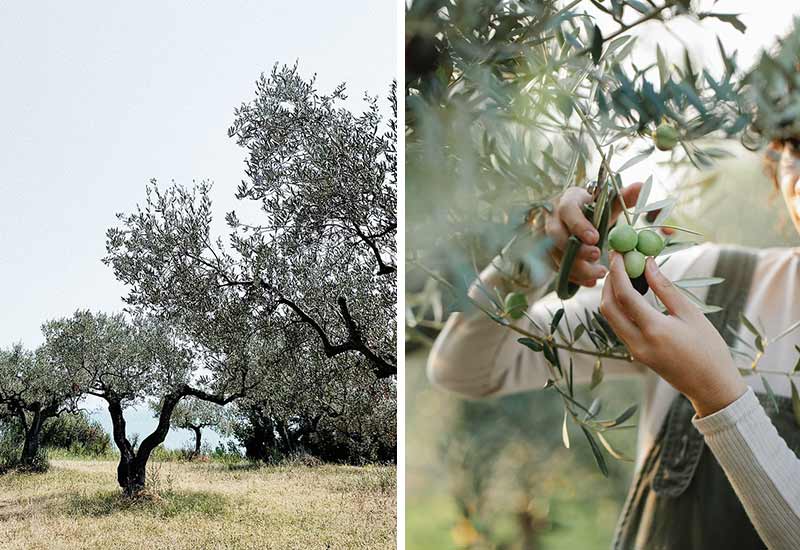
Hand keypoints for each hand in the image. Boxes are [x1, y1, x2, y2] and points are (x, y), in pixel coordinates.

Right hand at [544, 183, 641, 287]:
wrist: (576, 217)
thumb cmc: (592, 209)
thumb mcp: (607, 202)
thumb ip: (624, 196)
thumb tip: (641, 185)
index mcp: (567, 201)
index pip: (567, 211)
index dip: (579, 225)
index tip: (596, 238)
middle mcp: (552, 219)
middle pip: (556, 236)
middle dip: (576, 249)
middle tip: (597, 256)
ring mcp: (547, 238)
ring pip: (556, 255)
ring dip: (576, 267)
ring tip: (599, 273)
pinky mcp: (549, 254)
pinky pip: (557, 268)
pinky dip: (574, 277)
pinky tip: (590, 281)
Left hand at [600, 252, 746, 416]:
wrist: (711, 387)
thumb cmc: (709, 348)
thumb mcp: (690, 314)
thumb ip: (665, 289)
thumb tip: (647, 264)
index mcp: (653, 330)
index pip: (624, 295)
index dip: (618, 271)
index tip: (618, 252)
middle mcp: (637, 342)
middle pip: (608, 307)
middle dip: (609, 282)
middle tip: (617, 261)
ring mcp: (633, 350)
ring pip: (610, 317)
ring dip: (611, 294)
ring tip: (625, 273)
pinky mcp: (635, 354)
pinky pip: (619, 326)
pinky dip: (619, 307)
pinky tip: (631, 293)